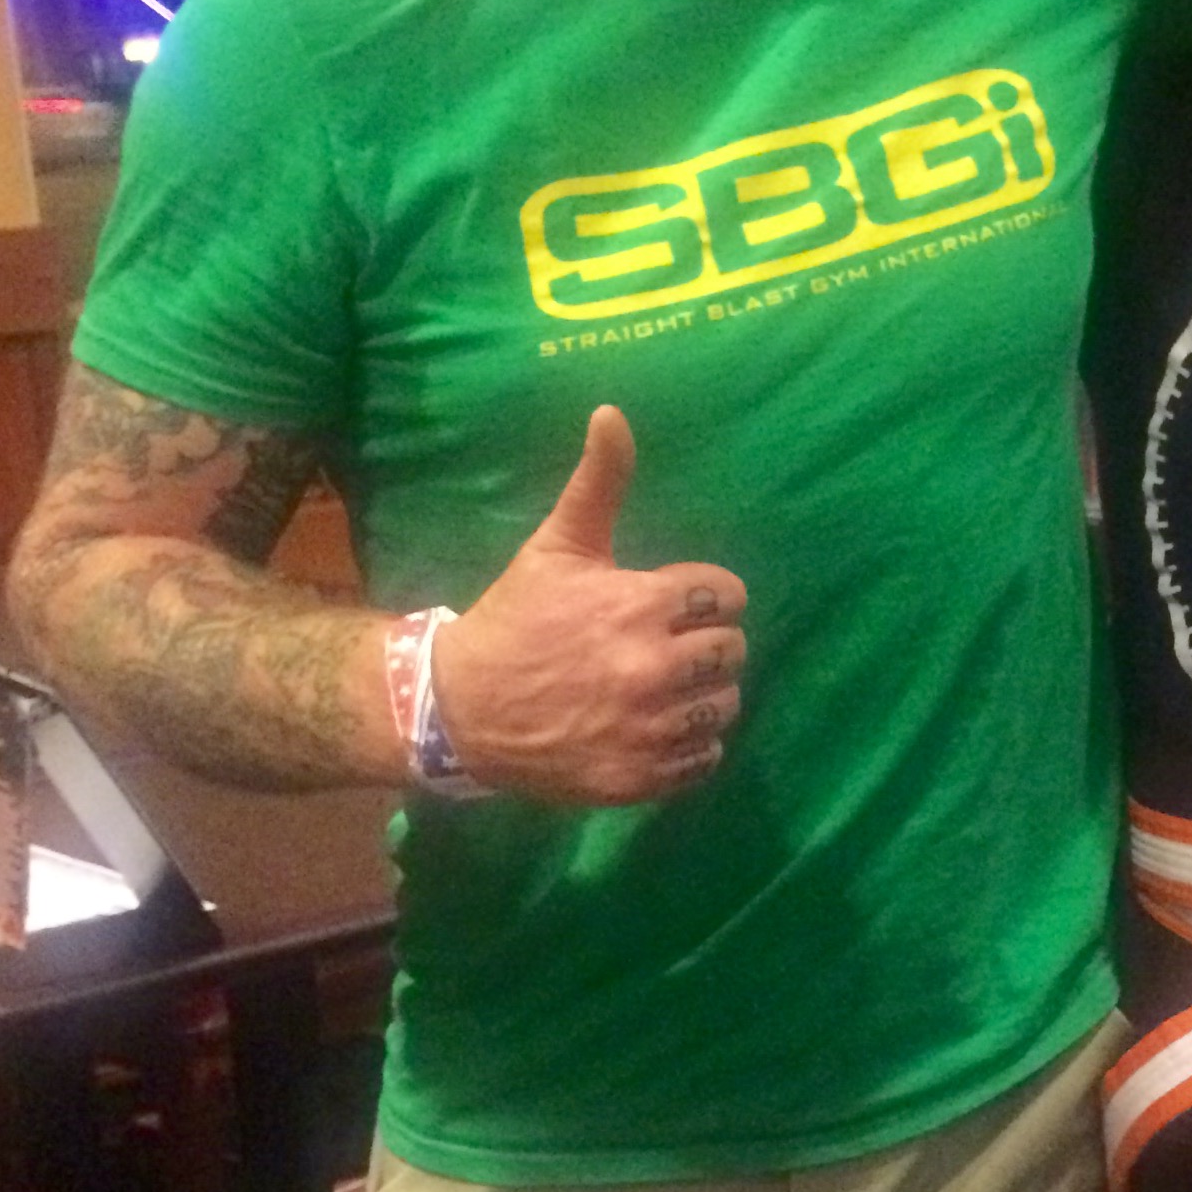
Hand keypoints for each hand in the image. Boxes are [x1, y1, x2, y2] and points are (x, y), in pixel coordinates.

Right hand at [429, 406, 745, 805]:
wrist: (458, 708)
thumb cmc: (516, 618)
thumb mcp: (557, 545)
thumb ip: (599, 481)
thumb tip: (612, 412)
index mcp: (641, 604)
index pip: (729, 596)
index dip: (705, 598)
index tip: (678, 605)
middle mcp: (652, 668)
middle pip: (734, 651)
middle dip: (708, 645)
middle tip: (671, 647)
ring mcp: (646, 729)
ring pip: (725, 707)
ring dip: (703, 698)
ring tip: (666, 690)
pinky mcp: (637, 778)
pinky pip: (703, 761)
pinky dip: (689, 749)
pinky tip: (656, 729)